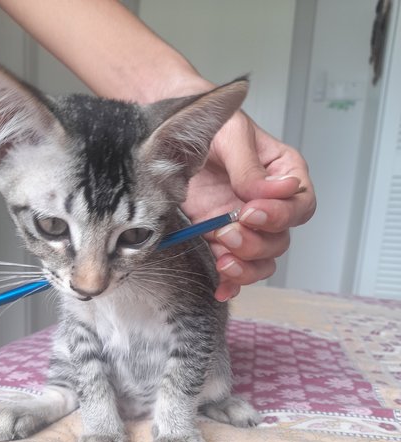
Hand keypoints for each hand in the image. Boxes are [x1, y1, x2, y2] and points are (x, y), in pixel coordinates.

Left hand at [182, 109, 315, 300]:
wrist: (172, 133)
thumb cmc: (209, 124)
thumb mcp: (231, 134)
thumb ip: (249, 165)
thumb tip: (269, 192)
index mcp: (282, 174)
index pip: (300, 204)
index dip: (281, 214)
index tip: (252, 211)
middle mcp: (268, 205)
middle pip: (280, 239)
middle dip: (256, 241)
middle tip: (228, 231)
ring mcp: (245, 226)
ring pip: (262, 260)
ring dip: (245, 265)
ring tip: (223, 259)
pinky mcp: (222, 239)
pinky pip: (236, 269)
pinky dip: (230, 282)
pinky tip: (220, 286)